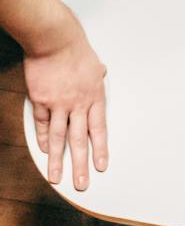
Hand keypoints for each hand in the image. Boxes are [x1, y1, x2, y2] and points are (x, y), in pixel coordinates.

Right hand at [22, 4, 107, 191]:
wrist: (55, 41)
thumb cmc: (76, 50)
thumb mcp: (96, 65)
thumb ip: (97, 76)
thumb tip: (102, 74)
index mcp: (95, 97)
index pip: (100, 130)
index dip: (100, 150)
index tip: (101, 166)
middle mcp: (79, 104)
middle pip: (81, 140)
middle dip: (81, 165)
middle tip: (82, 184)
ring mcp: (59, 104)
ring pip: (60, 138)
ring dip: (57, 160)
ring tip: (57, 178)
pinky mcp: (41, 101)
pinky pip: (43, 125)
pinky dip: (43, 139)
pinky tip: (44, 152)